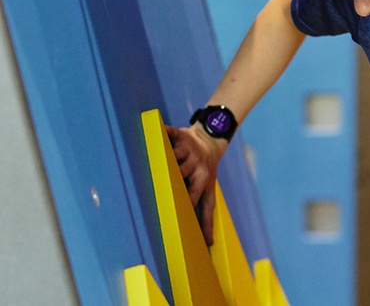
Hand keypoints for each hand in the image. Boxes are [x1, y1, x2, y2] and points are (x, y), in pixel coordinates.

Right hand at [166, 123, 224, 244]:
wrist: (211, 141)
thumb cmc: (206, 172)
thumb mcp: (210, 192)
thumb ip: (207, 216)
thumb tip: (209, 243)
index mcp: (202, 179)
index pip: (192, 193)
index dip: (185, 203)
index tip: (175, 215)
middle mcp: (195, 164)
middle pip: (182, 172)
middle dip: (175, 176)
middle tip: (161, 183)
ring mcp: (187, 148)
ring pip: (177, 153)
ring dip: (168, 155)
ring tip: (155, 158)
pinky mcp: (181, 134)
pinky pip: (171, 132)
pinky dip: (164, 130)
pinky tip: (156, 129)